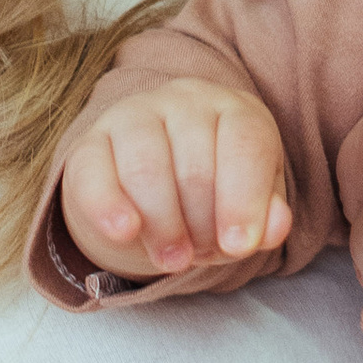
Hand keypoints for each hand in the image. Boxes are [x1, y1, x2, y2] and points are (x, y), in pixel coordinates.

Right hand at [57, 81, 292, 280]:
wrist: (153, 179)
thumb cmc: (215, 190)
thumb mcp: (250, 202)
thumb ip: (267, 216)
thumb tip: (273, 230)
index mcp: (234, 110)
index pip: (246, 143)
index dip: (244, 199)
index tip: (239, 246)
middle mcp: (185, 101)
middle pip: (197, 165)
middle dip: (203, 224)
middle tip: (202, 256)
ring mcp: (133, 115)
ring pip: (147, 168)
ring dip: (163, 225)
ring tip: (174, 260)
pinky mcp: (89, 142)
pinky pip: (93, 173)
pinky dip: (108, 207)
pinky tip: (124, 233)